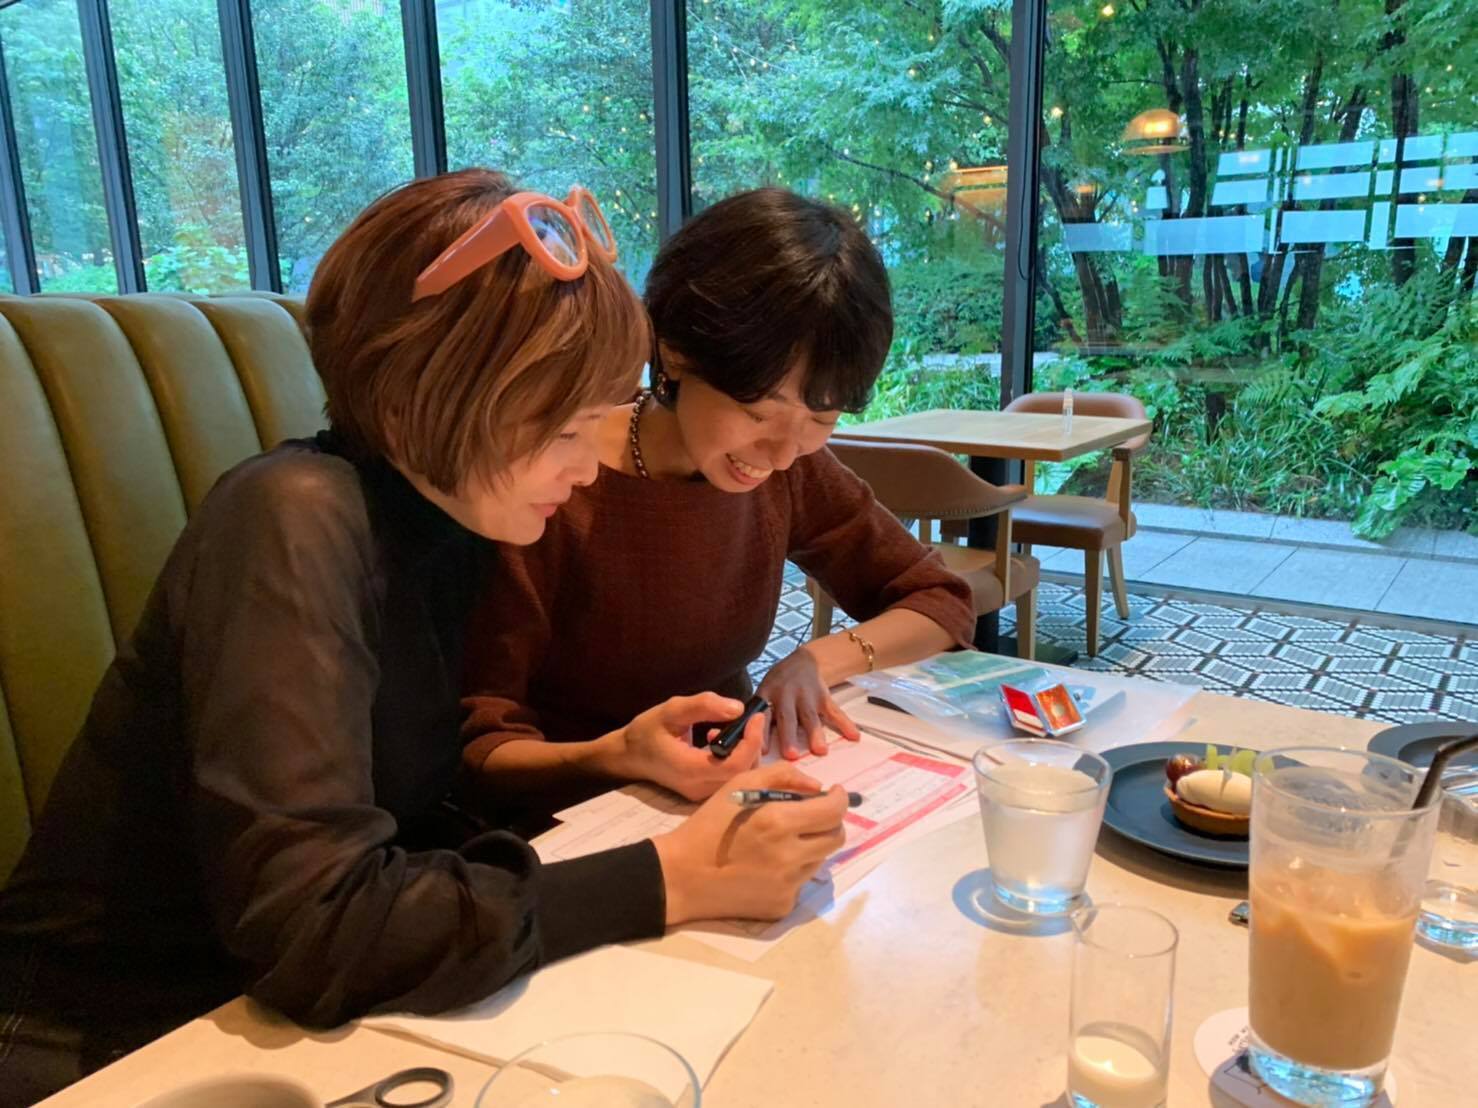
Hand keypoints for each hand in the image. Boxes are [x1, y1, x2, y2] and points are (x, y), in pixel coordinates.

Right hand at [610, 693, 762, 800]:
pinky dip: (736, 760)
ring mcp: (700, 795)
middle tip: (750, 721)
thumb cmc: (646, 732)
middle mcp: (698, 788)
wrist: (627, 756)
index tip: (755, 716)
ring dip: (746, 753)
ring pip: (739, 779)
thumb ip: (703, 706)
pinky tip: (719, 742)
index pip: (735, 764)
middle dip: (753, 746)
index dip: (752, 740)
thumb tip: (737, 708)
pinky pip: (729, 780)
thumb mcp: (671, 710)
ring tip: (734, 730)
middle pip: (743, 774)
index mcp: (690, 769)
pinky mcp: (702, 794)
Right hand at [652, 762, 849, 924]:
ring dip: (810, 845)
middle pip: (836, 838)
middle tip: (812, 815)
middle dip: (830, 822)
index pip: (834, 811)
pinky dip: (792, 870)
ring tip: (780, 841)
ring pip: (820, 859)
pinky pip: (801, 882)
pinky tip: (766, 866)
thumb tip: (817, 787)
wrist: (682, 876)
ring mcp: (788, 885)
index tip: (834, 793)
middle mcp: (789, 856)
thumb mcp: (738, 785)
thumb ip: (782, 776)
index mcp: (778, 822)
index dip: (840, 798)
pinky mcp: (782, 906)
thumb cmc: (709, 826)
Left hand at [756, 647, 859, 759]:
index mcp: (768, 695)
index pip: (764, 715)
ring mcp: (807, 695)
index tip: (762, 751)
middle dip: (789, 736)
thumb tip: (737, 743)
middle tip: (791, 755)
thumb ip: (756, 717)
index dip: (763, 732)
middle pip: (787, 717)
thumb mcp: (763, 693)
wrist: (803, 661)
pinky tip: (854, 736)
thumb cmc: (778, 685)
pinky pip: (835, 712)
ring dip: (816, 733)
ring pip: (811, 716)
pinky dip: (845, 723)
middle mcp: (787, 694)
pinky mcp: (824, 697)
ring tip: (820, 751)